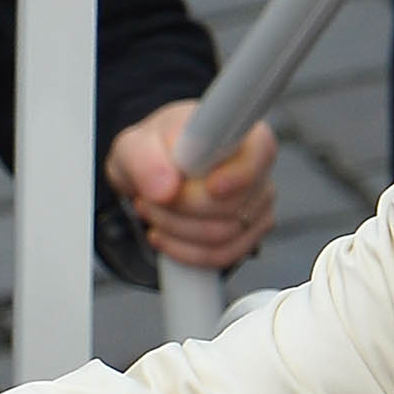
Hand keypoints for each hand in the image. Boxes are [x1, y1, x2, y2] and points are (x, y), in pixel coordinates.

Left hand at [104, 99, 278, 270]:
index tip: (211, 187)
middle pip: (231, 207)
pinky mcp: (248, 236)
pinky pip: (221, 257)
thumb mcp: (134, 146)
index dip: (237, 177)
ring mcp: (257, 206)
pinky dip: (184, 251)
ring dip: (175, 230)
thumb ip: (145, 161)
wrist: (154, 173)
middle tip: (147, 199)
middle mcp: (258, 170)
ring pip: (223, 237)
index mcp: (242, 135)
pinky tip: (163, 234)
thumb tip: (165, 189)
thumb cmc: (155, 152)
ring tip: (151, 212)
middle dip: (180, 210)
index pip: (258, 156)